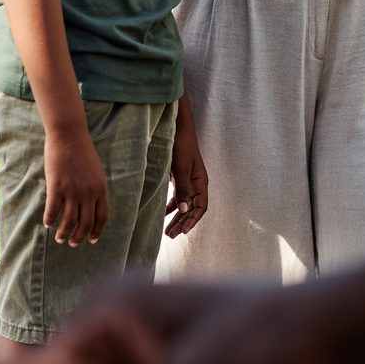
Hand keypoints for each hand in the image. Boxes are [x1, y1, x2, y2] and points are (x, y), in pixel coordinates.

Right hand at [44, 130, 107, 245]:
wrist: (69, 135)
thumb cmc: (82, 151)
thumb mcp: (96, 172)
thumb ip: (95, 189)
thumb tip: (90, 207)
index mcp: (100, 189)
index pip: (102, 218)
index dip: (96, 232)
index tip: (91, 240)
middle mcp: (88, 193)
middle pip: (85, 224)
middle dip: (78, 238)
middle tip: (72, 243)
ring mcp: (72, 190)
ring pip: (68, 222)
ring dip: (63, 233)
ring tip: (59, 238)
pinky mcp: (56, 186)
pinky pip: (53, 210)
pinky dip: (49, 219)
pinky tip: (47, 223)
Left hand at [165, 121, 207, 238]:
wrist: (176, 128)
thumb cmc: (181, 145)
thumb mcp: (181, 168)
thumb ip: (183, 189)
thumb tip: (184, 210)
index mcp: (201, 182)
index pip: (201, 207)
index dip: (193, 220)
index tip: (183, 231)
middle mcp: (196, 184)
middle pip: (192, 209)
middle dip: (182, 223)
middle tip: (170, 235)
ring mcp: (188, 181)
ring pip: (184, 205)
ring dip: (176, 218)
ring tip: (167, 231)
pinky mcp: (179, 178)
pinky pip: (177, 197)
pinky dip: (171, 207)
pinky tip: (163, 214)